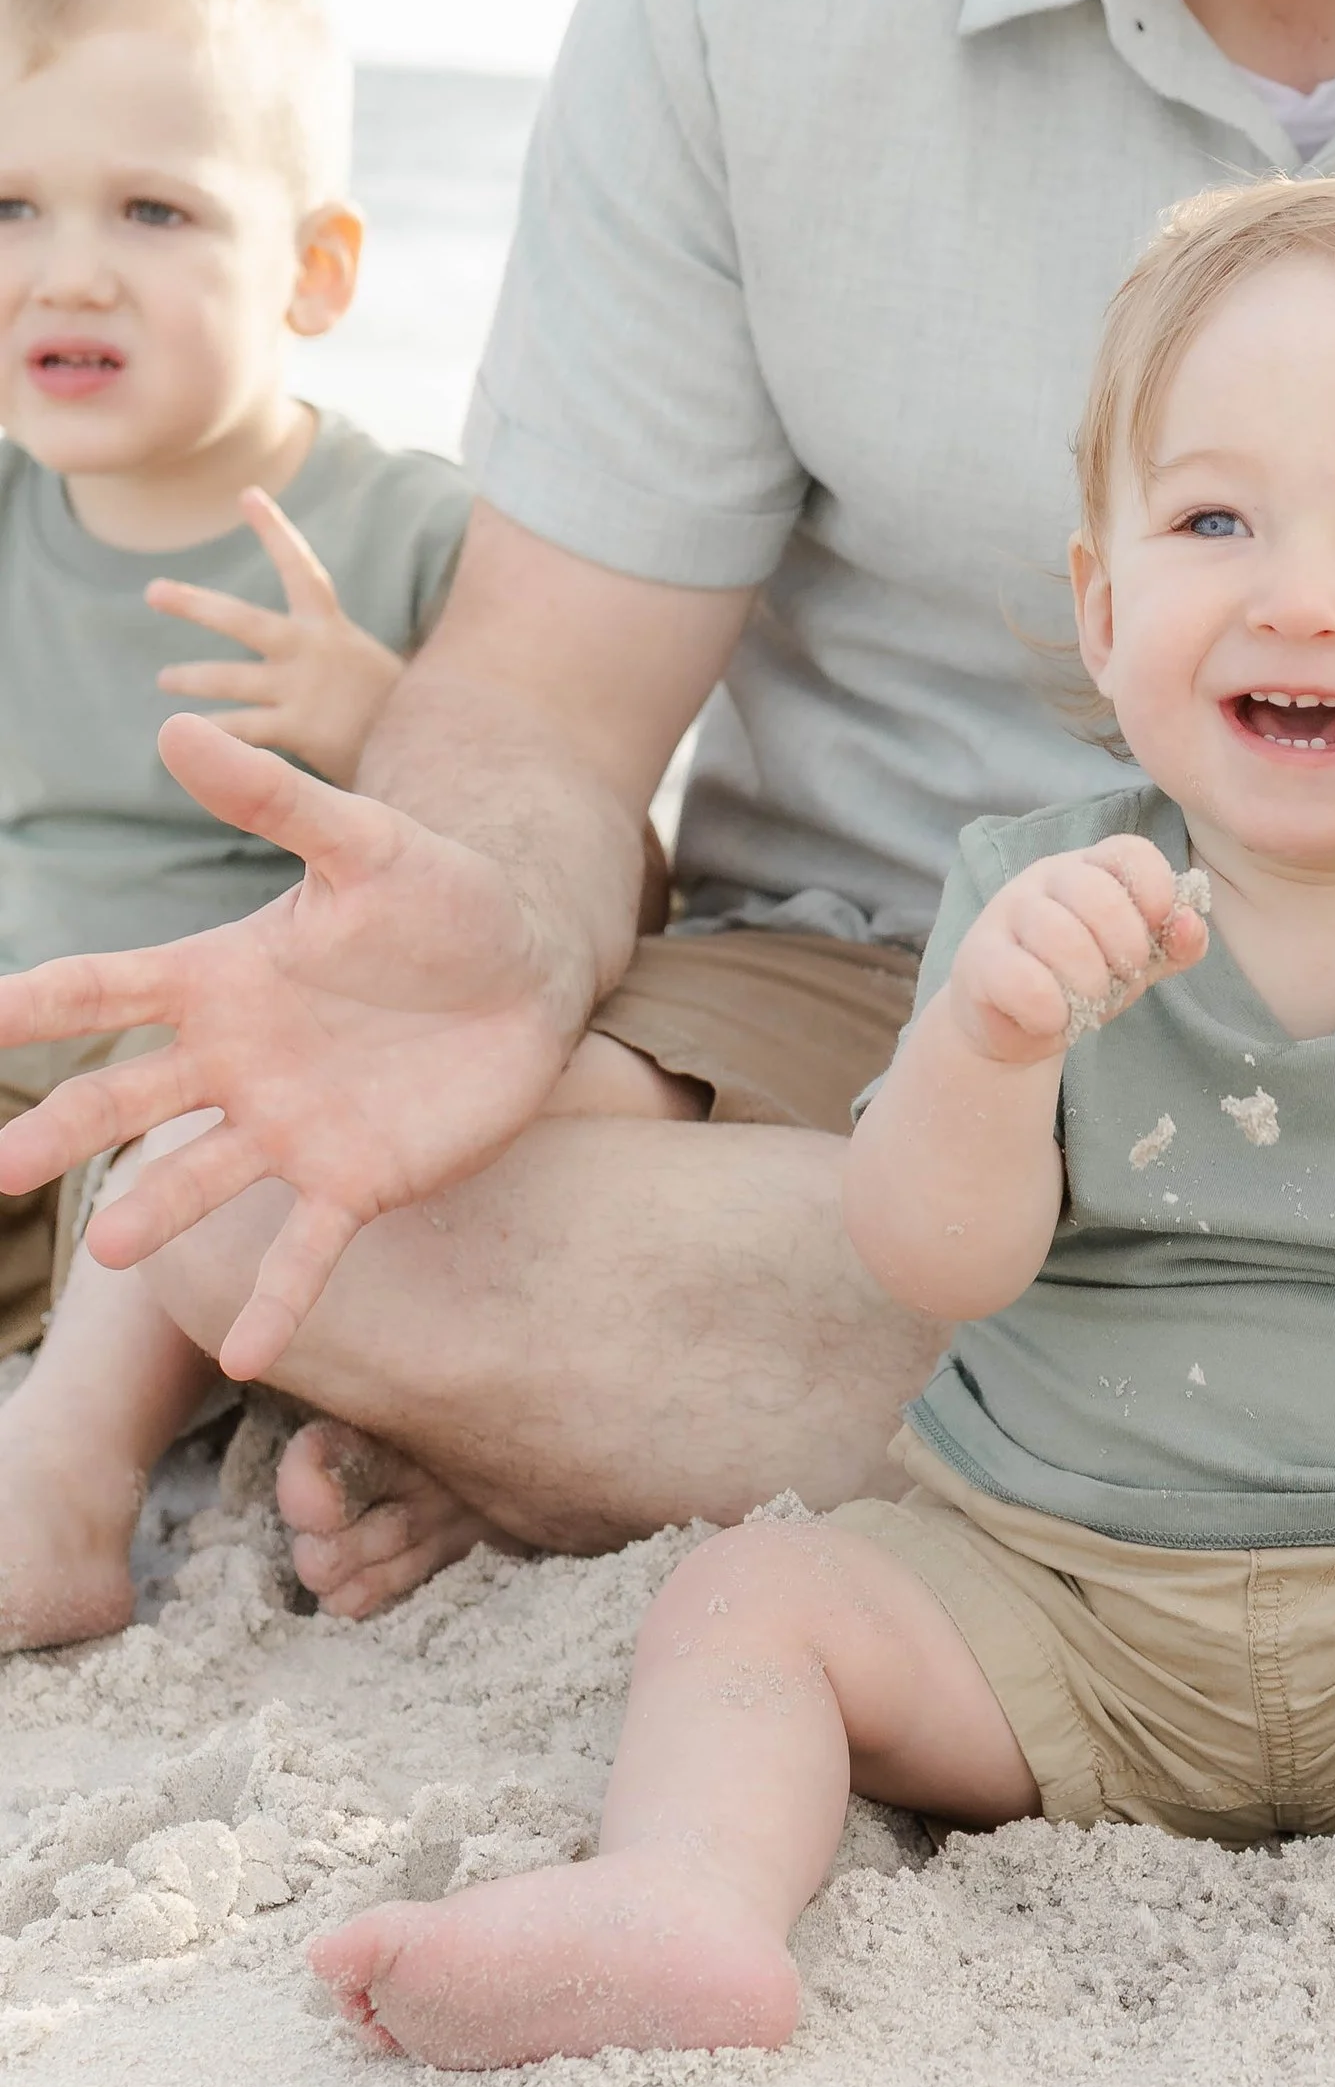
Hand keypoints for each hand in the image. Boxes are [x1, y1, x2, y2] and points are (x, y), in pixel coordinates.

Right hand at [0, 716, 586, 1378]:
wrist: (533, 968)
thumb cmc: (445, 897)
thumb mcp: (365, 843)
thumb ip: (277, 802)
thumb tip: (176, 730)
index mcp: (224, 979)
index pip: (103, 990)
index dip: (30, 1005)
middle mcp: (239, 1062)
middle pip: (125, 1099)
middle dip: (61, 1131)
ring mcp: (293, 1126)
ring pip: (201, 1178)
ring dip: (156, 1214)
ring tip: (111, 1249)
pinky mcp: (361, 1178)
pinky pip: (306, 1248)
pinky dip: (275, 1298)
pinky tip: (248, 1357)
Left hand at [149, 488, 406, 783]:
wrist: (432, 749)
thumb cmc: (395, 710)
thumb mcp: (366, 665)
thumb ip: (331, 654)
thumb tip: (301, 651)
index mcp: (333, 630)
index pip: (303, 570)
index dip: (276, 531)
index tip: (248, 495)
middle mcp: (314, 652)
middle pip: (243, 620)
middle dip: (195, 605)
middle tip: (154, 591)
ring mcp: (305, 690)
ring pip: (230, 678)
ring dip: (192, 677)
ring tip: (166, 680)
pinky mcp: (302, 730)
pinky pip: (242, 729)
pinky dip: (212, 734)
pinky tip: (185, 737)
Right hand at [945, 835, 1207, 1066]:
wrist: (1016, 1025)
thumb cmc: (1082, 980)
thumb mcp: (1139, 963)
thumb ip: (1175, 944)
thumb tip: (1190, 922)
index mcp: (1091, 869)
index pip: (1130, 852)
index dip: (1156, 890)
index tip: (1159, 928)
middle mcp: (1046, 879)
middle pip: (1098, 894)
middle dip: (1125, 948)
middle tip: (1123, 976)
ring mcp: (1007, 913)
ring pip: (1060, 936)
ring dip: (1089, 983)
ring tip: (1086, 1000)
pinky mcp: (978, 959)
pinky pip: (1023, 981)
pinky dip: (1050, 1010)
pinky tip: (1052, 1017)